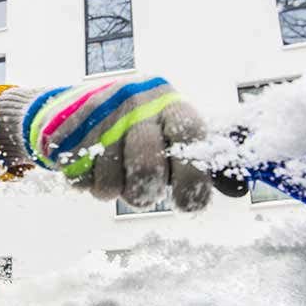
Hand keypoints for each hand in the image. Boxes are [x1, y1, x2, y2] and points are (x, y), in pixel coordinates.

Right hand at [0, 78, 211, 211]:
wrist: (68, 106)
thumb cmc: (135, 124)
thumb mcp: (167, 126)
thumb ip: (195, 155)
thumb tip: (237, 187)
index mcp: (167, 101)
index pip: (190, 135)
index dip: (193, 176)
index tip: (189, 205)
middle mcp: (135, 102)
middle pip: (146, 167)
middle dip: (145, 194)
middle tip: (143, 194)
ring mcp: (98, 117)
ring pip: (111, 183)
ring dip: (113, 191)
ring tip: (114, 173)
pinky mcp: (67, 133)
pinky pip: (82, 182)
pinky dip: (87, 184)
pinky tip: (91, 164)